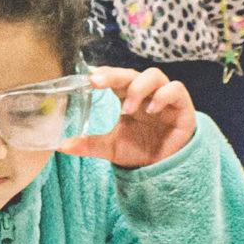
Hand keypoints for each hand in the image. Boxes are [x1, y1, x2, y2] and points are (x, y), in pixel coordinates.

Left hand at [64, 68, 196, 168]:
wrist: (164, 170)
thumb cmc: (140, 152)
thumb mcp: (110, 148)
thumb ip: (88, 144)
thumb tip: (60, 146)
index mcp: (128, 97)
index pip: (116, 78)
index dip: (105, 74)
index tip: (89, 77)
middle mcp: (147, 93)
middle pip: (132, 73)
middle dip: (115, 75)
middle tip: (97, 82)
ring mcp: (165, 98)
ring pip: (155, 75)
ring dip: (138, 87)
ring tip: (127, 108)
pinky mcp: (183, 106)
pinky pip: (176, 89)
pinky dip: (164, 95)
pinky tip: (151, 109)